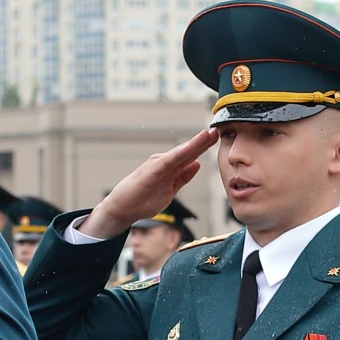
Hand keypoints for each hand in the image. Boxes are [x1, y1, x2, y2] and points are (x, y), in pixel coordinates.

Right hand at [85, 127, 216, 237]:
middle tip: (217, 130)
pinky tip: (189, 149)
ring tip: (207, 135)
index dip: (204, 147)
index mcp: (170, 168)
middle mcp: (164, 163)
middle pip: (187, 151)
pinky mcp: (150, 172)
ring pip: (179, 153)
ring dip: (194, 144)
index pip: (190, 155)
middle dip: (203, 141)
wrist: (122, 209)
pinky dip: (179, 154)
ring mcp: (157, 166)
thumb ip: (183, 177)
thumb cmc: (143, 199)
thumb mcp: (170, 189)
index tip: (217, 138)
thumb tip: (197, 164)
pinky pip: (167, 162)